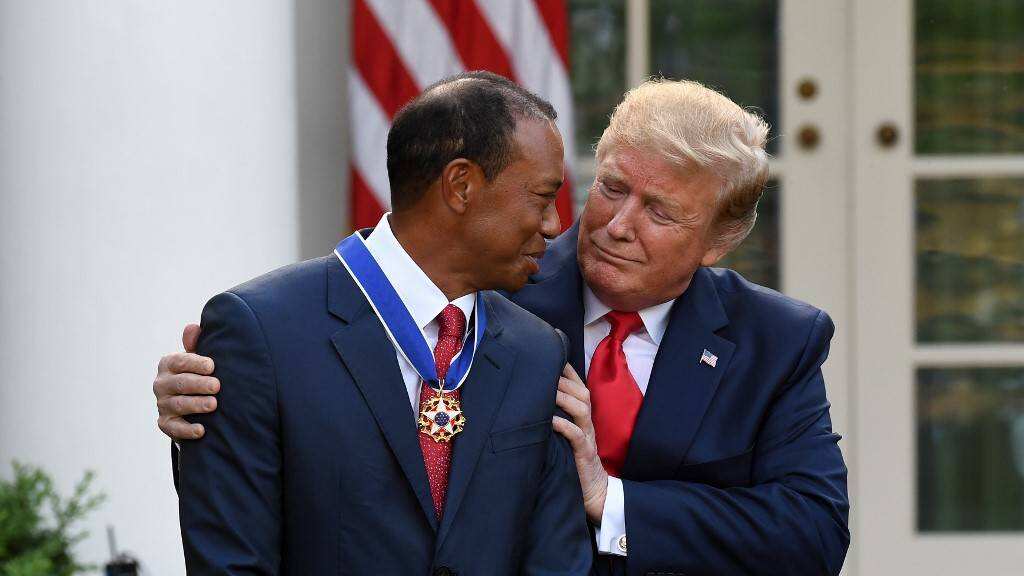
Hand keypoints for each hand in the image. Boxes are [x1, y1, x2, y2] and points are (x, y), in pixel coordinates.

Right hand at [154, 324, 218, 439]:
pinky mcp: (165, 423)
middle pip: (179, 383)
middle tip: (217, 386)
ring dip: (196, 404)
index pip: (179, 361)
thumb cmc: (199, 373)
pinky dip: (186, 430)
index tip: (212, 366)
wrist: (193, 403)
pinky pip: (173, 428)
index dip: (195, 363)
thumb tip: (192, 328)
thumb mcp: (198, 358)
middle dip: (199, 384)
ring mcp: (162, 404)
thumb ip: (195, 343)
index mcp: (168, 364)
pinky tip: (201, 430)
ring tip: (214, 404)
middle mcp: (161, 384)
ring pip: (177, 405)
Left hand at [552, 363, 607, 523]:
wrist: (595, 495)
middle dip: (564, 379)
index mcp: (582, 419)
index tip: (550, 356)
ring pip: (581, 409)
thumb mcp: (564, 439)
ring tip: (547, 389)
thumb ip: (555, 421)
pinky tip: (551, 420)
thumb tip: (529, 405)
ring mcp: (588, 438)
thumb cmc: (574, 465)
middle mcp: (587, 424)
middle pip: (581, 393)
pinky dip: (565, 426)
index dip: (567, 372)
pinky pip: (577, 436)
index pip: (578, 388)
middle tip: (544, 369)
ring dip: (564, 397)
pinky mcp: (584, 455)